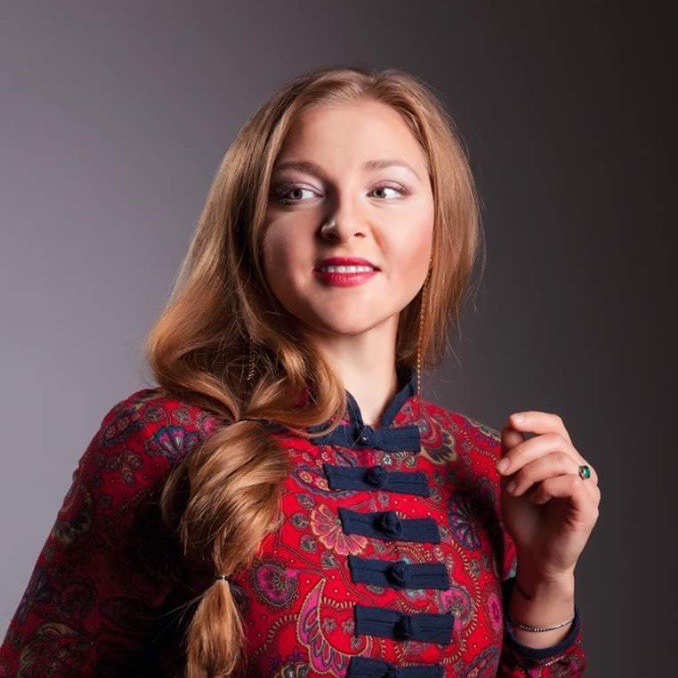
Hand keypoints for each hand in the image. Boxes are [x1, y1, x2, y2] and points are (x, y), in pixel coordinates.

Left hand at [497, 411, 600, 581]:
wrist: (532, 553)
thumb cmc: (525, 516)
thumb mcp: (510, 478)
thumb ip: (512, 452)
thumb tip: (511, 424)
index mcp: (562, 458)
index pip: (555, 426)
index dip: (536, 419)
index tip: (513, 421)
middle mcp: (579, 468)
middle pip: (554, 440)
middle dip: (522, 451)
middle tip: (501, 469)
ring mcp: (588, 487)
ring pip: (560, 459)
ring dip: (529, 472)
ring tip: (516, 491)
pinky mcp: (590, 507)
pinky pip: (571, 482)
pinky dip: (546, 487)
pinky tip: (536, 500)